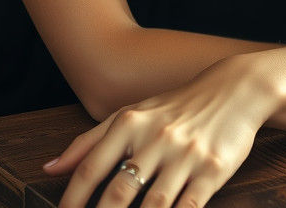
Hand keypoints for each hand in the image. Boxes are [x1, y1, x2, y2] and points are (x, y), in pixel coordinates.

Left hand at [47, 55, 275, 207]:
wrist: (235, 90)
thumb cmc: (178, 105)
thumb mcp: (133, 113)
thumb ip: (90, 141)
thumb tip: (49, 169)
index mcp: (130, 122)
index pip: (91, 169)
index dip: (71, 201)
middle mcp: (155, 137)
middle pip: (119, 192)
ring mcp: (184, 155)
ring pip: (153, 205)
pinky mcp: (212, 170)